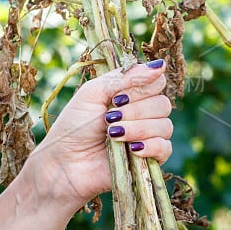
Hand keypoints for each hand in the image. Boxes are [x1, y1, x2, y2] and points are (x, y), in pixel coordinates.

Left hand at [30, 59, 172, 209]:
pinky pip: (165, 149)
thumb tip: (160, 66)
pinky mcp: (148, 162)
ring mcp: (147, 138)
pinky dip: (152, 146)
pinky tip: (132, 149)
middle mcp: (142, 115)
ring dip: (139, 129)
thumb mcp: (94, 92)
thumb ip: (125, 77)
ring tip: (113, 135)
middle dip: (137, 110)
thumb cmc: (74, 126)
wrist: (65, 163)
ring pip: (165, 126)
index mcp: (131, 95)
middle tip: (110, 118)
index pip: (156, 84)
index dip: (143, 88)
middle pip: (163, 104)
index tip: (117, 98)